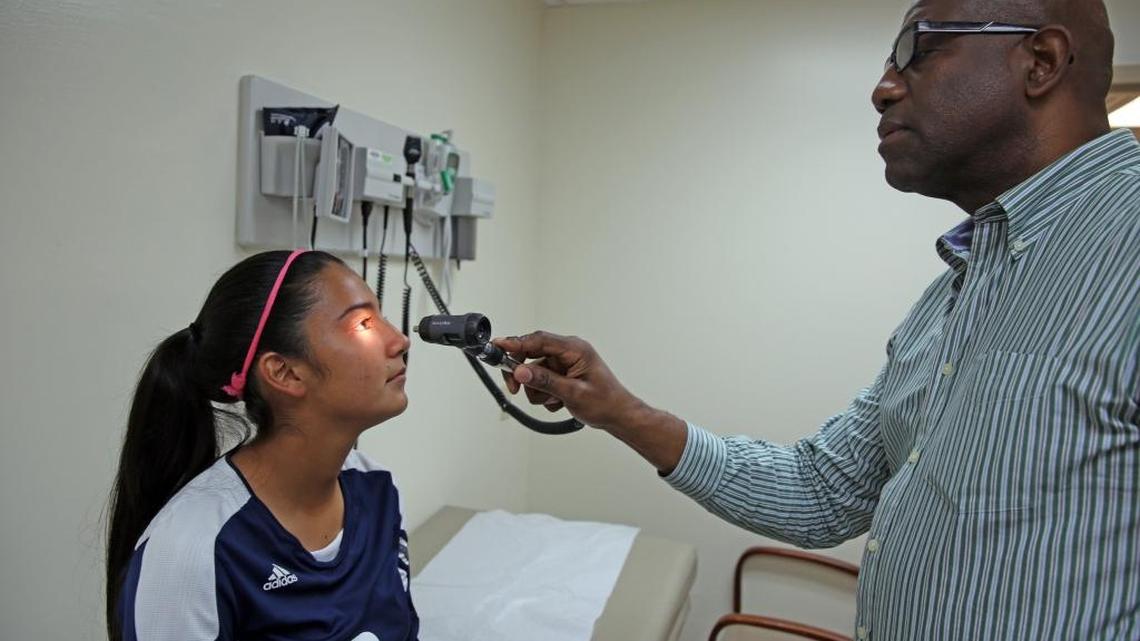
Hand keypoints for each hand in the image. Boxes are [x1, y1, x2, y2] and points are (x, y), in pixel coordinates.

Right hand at [493, 331, 644, 431]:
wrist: (618, 416)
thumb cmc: (605, 402)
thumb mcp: (573, 393)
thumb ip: (545, 381)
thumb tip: (521, 371)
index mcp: (574, 348)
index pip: (538, 340)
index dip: (515, 343)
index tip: (497, 347)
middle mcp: (568, 352)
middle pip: (531, 354)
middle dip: (524, 375)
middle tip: (515, 389)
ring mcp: (564, 363)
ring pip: (534, 372)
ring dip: (539, 391)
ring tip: (556, 401)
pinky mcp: (561, 374)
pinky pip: (541, 381)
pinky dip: (545, 395)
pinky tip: (560, 402)